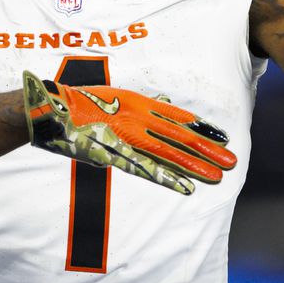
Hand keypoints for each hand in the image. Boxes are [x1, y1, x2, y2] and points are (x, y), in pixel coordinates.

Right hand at [22, 71, 237, 194]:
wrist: (51, 108)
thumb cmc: (81, 101)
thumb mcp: (114, 95)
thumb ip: (141, 103)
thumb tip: (164, 103)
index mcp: (138, 101)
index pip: (178, 117)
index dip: (202, 128)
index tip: (224, 137)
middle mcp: (137, 116)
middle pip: (179, 136)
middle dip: (207, 150)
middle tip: (232, 162)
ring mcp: (125, 135)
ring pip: (168, 153)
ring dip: (194, 166)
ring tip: (218, 176)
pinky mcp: (112, 153)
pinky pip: (144, 168)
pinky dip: (166, 178)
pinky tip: (185, 187)